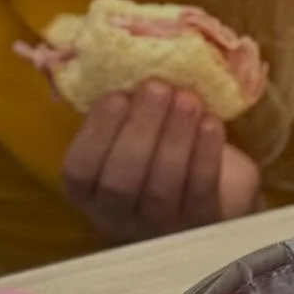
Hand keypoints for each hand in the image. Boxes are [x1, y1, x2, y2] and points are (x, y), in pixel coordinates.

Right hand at [63, 81, 260, 245]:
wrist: (213, 194)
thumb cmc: (158, 154)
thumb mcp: (130, 137)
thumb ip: (121, 114)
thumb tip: (124, 66)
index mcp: (89, 193)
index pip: (79, 170)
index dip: (96, 132)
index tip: (116, 95)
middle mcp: (118, 217)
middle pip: (121, 181)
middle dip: (139, 130)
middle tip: (157, 86)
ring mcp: (161, 227)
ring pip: (161, 187)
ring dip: (174, 137)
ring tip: (186, 97)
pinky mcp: (203, 226)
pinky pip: (201, 191)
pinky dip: (205, 154)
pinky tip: (210, 123)